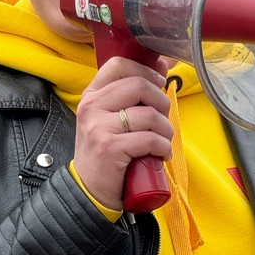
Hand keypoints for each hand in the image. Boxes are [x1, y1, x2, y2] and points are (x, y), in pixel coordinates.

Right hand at [72, 56, 172, 209]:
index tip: (158, 84)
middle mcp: (92, 107)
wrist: (89, 189)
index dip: (145, 71)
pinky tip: (161, 155)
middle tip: (162, 120)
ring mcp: (99, 127)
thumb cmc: (106, 152)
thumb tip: (162, 64)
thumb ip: (131, 92)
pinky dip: (163, 148)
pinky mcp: (110, 148)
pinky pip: (150, 139)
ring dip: (166, 130)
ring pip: (149, 115)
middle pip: (139, 86)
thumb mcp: (111, 117)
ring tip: (163, 141)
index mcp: (92, 95)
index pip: (119, 64)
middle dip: (161, 102)